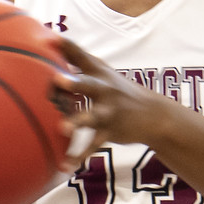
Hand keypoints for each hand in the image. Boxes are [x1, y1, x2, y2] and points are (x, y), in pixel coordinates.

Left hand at [53, 36, 170, 150]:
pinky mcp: (110, 131)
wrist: (153, 115)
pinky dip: (78, 156)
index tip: (51, 38)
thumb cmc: (117, 90)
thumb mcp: (101, 71)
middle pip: (87, 84)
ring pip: (91, 117)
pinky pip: (92, 145)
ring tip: (63, 128)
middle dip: (73, 83)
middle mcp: (104, 89)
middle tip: (57, 80)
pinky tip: (64, 166)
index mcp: (98, 73)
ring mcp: (108, 111)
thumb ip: (76, 58)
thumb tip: (51, 38)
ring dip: (77, 122)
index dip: (67, 46)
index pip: (80, 56)